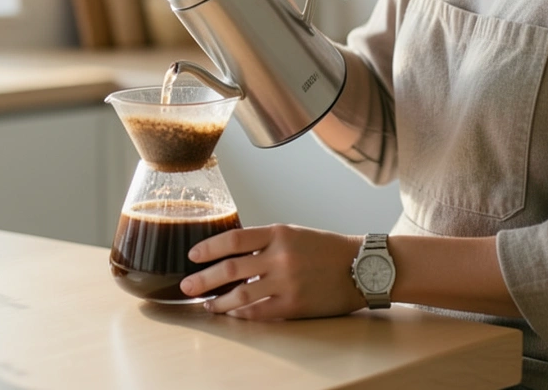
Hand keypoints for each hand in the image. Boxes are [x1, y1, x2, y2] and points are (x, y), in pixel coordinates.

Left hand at [179, 225, 365, 320]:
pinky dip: (241, 314)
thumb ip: (264, 242)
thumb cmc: (325, 249)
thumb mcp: (294, 234)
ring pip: (241, 294)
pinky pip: (259, 312)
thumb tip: (230, 255)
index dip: (209, 248)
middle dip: (203, 278)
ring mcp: (287, 282)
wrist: (361, 267)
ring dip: (219, 301)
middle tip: (186, 286)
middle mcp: (280, 256)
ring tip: (207, 305)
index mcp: (279, 233)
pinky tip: (232, 314)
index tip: (192, 255)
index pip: (234, 239)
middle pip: (231, 268)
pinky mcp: (295, 304)